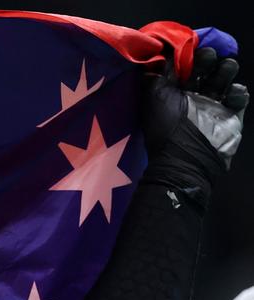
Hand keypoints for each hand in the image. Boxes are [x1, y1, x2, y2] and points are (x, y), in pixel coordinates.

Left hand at [143, 47, 248, 169]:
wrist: (186, 161)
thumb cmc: (166, 127)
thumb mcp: (155, 96)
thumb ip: (159, 73)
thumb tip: (161, 52)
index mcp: (172, 91)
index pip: (183, 66)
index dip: (188, 54)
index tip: (192, 45)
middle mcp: (192, 96)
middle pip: (205, 68)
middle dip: (207, 59)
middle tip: (207, 58)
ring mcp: (212, 105)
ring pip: (223, 78)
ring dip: (225, 70)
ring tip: (224, 70)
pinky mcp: (230, 115)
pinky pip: (238, 97)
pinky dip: (238, 92)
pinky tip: (231, 96)